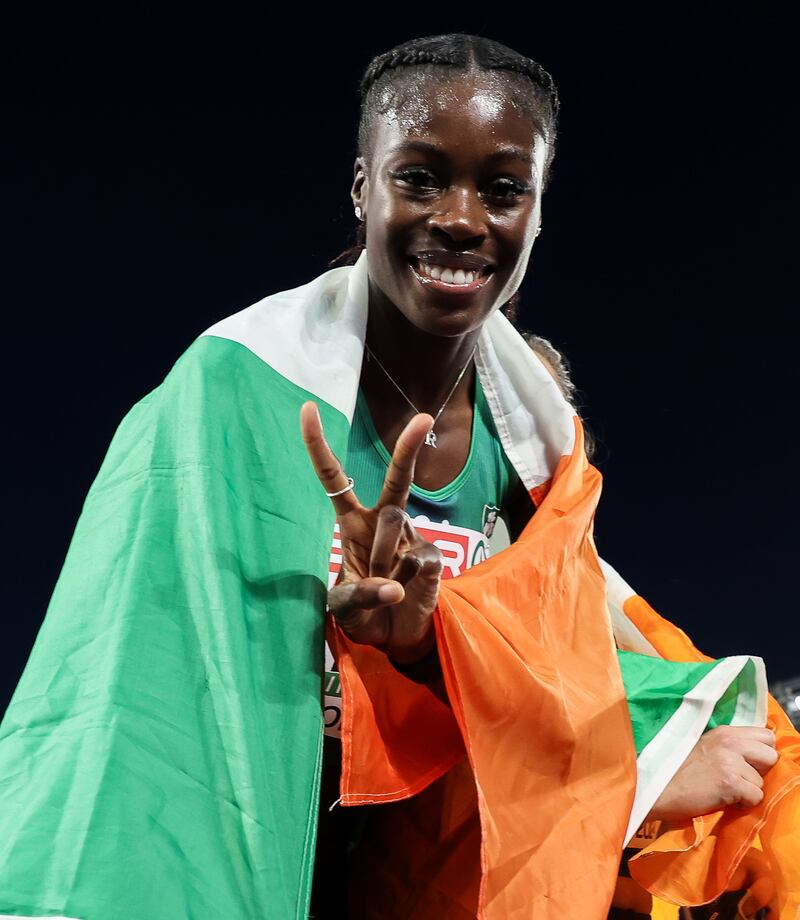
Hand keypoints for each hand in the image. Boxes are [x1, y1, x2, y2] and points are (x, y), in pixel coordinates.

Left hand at [300, 402, 443, 664]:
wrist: (397, 638)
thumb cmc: (364, 613)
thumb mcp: (343, 609)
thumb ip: (358, 596)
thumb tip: (394, 588)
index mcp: (353, 524)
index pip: (334, 479)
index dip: (319, 446)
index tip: (307, 408)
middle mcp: (383, 522)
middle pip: (397, 479)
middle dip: (408, 449)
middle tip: (423, 419)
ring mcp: (412, 537)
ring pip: (394, 525)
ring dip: (382, 557)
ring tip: (384, 588)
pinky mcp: (433, 556)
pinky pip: (416, 558)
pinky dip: (404, 580)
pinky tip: (405, 593)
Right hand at [647, 726, 778, 821]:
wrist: (659, 788)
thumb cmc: (680, 771)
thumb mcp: (706, 747)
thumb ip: (731, 746)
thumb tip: (758, 756)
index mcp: (724, 731)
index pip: (766, 736)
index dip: (761, 753)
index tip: (749, 764)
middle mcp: (730, 741)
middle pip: (771, 755)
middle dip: (760, 770)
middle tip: (740, 778)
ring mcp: (730, 760)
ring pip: (762, 781)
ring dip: (748, 789)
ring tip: (726, 789)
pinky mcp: (730, 781)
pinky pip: (756, 797)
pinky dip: (743, 803)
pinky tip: (724, 799)